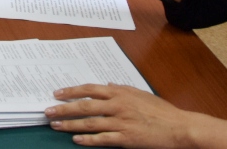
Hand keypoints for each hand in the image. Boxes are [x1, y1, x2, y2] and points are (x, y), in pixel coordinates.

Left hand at [46, 84, 226, 147]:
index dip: (71, 91)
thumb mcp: (140, 93)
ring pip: (89, 122)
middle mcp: (117, 105)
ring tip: (56, 125)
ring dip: (70, 124)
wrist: (179, 127)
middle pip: (84, 106)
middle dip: (63, 108)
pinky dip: (87, 139)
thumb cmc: (161, 111)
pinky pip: (102, 139)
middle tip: (47, 111)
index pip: (89, 89)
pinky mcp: (126, 138)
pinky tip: (76, 139)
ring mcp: (121, 122)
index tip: (56, 93)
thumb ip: (121, 89)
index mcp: (119, 93)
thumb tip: (106, 85)